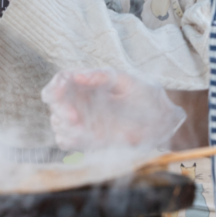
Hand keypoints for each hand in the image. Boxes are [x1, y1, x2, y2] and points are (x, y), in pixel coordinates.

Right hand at [40, 68, 185, 150]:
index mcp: (88, 82)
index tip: (59, 93)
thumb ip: (101, 76)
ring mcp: (83, 119)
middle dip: (60, 110)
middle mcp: (81, 100)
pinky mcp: (86, 138)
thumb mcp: (126, 81)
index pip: (61, 80)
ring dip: (64, 126)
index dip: (56, 86)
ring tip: (83, 129)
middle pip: (54, 103)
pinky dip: (69, 140)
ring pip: (57, 122)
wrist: (161, 122)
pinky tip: (85, 138)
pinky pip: (65, 141)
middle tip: (75, 119)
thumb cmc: (146, 95)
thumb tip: (77, 75)